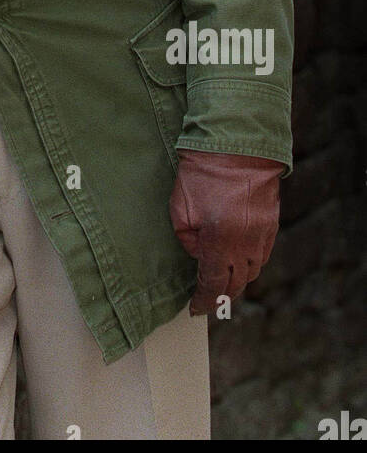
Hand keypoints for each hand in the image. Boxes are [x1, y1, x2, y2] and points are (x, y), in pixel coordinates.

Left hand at [169, 150, 283, 315]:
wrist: (237, 144)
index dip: (203, 301)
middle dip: (220, 295)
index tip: (195, 309)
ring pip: (252, 271)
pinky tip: (237, 256)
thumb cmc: (202, 172)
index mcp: (220, 242)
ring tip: (221, 277)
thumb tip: (198, 252)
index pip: (213, 285)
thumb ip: (187, 238)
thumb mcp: (180, 208)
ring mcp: (263, 235)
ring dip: (236, 278)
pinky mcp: (272, 223)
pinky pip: (261, 254)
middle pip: (236, 284)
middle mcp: (246, 244)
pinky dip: (249, 261)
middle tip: (206, 298)